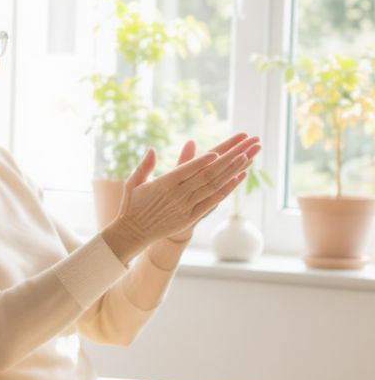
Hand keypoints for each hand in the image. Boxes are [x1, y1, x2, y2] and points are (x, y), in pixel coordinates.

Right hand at [103, 134, 260, 260]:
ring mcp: (185, 207)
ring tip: (246, 158)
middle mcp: (176, 195)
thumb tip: (152, 149)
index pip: (186, 170)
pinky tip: (238, 178)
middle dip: (226, 160)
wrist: (134, 232)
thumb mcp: (133, 183)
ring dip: (230, 172)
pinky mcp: (190, 217)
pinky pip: (212, 201)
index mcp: (162, 184)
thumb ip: (144, 166)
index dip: (202, 162)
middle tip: (242, 147)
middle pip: (205, 175)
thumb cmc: (132, 205)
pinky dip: (226, 189)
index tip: (218, 152)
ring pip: (212, 186)